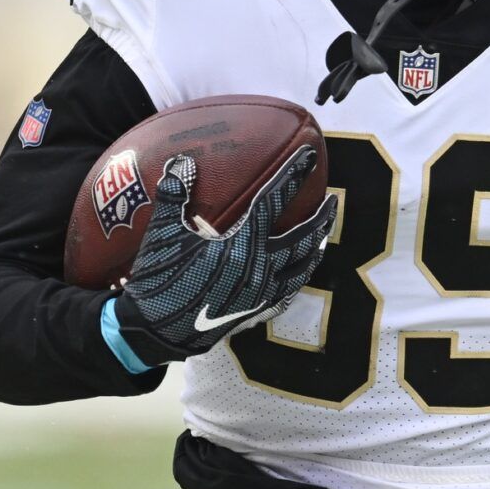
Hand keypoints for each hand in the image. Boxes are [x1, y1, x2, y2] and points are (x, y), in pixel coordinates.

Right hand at [112, 147, 337, 365]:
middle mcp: (261, 268)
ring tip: (323, 235)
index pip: (275, 200)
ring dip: (316, 248)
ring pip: (303, 267)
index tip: (309, 157)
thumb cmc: (159, 279)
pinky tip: (299, 272)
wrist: (156, 332)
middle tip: (333, 202)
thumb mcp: (162, 234)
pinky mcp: (256, 311)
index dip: (293, 175)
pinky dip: (298, 277)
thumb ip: (174, 194)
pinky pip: (288, 292)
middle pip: (304, 239)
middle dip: (322, 218)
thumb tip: (182, 161)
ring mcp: (263, 293)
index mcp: (242, 244)